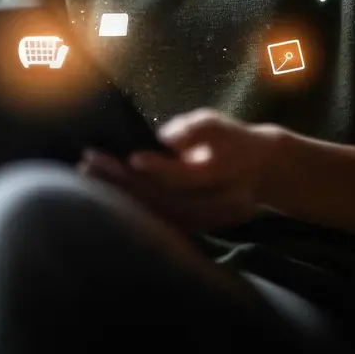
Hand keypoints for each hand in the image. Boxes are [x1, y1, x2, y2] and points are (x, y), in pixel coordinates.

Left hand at [79, 109, 280, 233]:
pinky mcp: (197, 229)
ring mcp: (207, 220)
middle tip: (90, 163)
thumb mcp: (218, 123)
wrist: (266, 172)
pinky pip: (160, 223)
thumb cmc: (233, 140)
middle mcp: (215, 202)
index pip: (188, 176)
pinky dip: (132, 211)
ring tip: (88, 178)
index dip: (160, 168)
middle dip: (125, 183)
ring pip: (160, 216)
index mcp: (223, 172)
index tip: (132, 157)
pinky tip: (105, 197)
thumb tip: (163, 137)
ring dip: (121, 199)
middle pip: (166, 199)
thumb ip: (193, 128)